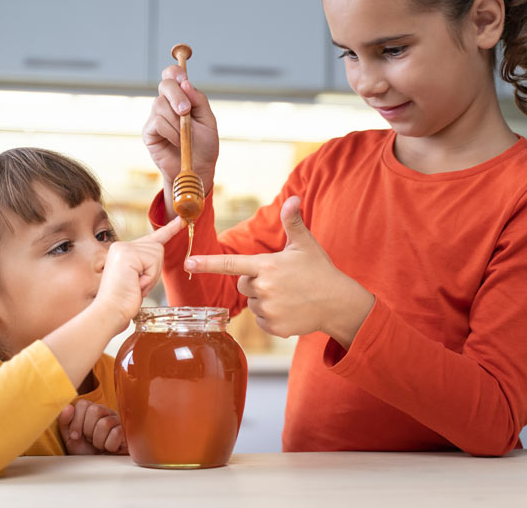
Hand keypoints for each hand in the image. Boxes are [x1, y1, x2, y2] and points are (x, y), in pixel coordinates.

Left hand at [58, 401, 126, 454]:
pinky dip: (110, 445)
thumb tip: (68, 407)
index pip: (83, 404)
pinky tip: (110, 448)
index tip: (76, 436)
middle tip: (90, 440)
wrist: (99, 469)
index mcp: (91, 412)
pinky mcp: (127, 431)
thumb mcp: (70, 439)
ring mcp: (118, 421)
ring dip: (98, 440)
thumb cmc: (86, 453)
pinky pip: (116, 433)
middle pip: (95, 410)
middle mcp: (105, 413)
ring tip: (100, 446)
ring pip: (105, 423)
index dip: (76, 421)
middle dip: (88, 430)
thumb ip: (65, 422)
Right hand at [94, 216, 184, 327]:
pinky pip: (153, 262)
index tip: (180, 220)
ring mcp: (123, 248)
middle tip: (137, 285)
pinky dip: (149, 277)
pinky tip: (135, 284)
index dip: (168, 230)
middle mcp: (121, 246)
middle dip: (154, 271)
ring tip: (135, 285)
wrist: (110, 312)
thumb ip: (145, 264)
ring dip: (151, 276)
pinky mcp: (127, 253)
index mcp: (123, 251)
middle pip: (158, 249)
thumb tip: (158, 252)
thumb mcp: (137, 278)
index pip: (151, 238)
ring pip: (157, 255)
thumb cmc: (123, 301)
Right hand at [142, 65, 218, 208]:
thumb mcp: (208, 121)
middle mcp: (167, 104)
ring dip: (176, 121)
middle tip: (186, 111)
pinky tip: (177, 142)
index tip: (183, 79)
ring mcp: (156, 117)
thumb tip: (186, 83)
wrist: (197, 169)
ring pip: (160, 105)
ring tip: (185, 137)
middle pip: (165, 85)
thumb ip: (199, 101)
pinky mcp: (149, 132)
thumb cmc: (204, 146)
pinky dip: (170, 132)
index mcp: (182, 98)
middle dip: (176, 96)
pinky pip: (157, 123)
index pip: (172, 75)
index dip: (175, 72)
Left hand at [184, 197, 374, 348]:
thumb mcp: (306, 244)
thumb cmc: (320, 270)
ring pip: (252, 303)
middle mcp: (264, 288)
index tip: (187, 263)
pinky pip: (260, 321)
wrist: (339, 303)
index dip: (207, 263)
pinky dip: (271, 317)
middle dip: (255, 281)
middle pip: (243, 284)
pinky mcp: (274, 327)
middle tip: (280, 280)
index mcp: (266, 266)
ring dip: (264, 299)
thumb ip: (293, 222)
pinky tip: (289, 310)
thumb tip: (293, 198)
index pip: (230, 264)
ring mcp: (269, 310)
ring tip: (288, 295)